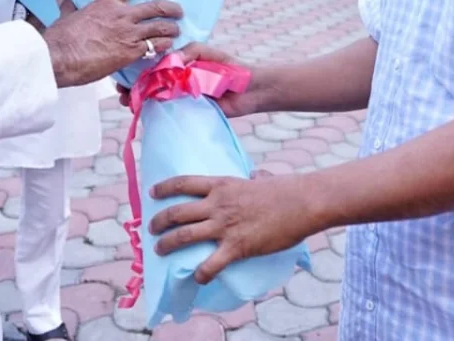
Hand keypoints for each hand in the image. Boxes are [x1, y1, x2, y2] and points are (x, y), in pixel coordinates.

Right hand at [44, 0, 181, 87]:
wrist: (61, 57)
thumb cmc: (62, 37)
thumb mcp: (67, 17)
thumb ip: (69, 7)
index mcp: (107, 2)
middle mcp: (123, 15)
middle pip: (157, 6)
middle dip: (172, 9)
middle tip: (178, 12)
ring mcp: (129, 34)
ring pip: (161, 27)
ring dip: (172, 30)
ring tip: (176, 32)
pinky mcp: (131, 53)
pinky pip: (155, 47)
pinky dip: (163, 46)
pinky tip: (166, 48)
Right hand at [115, 42, 272, 117]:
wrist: (249, 91)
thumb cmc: (229, 67)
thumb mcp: (206, 52)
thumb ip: (188, 51)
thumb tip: (169, 58)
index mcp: (179, 62)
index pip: (152, 62)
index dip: (136, 66)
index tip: (122, 70)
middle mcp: (176, 79)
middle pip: (147, 81)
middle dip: (131, 84)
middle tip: (120, 89)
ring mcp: (179, 95)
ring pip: (152, 96)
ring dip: (137, 97)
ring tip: (126, 100)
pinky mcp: (185, 110)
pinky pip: (165, 110)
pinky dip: (151, 109)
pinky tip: (139, 109)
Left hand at [149, 173, 314, 283]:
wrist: (302, 203)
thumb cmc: (287, 189)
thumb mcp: (263, 178)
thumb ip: (254, 177)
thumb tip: (257, 174)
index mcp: (221, 184)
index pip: (183, 183)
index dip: (164, 188)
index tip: (152, 193)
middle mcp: (216, 204)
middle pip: (177, 212)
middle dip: (159, 222)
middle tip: (151, 229)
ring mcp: (224, 226)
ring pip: (184, 236)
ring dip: (167, 244)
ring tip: (159, 250)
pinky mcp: (236, 247)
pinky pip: (211, 264)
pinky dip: (201, 273)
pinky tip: (197, 278)